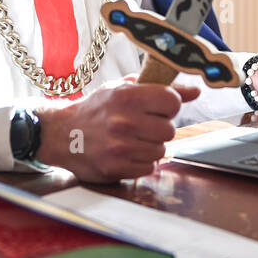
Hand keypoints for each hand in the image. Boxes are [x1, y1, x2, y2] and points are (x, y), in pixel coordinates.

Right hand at [34, 76, 201, 182]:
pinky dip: (140, 162)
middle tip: (141, 126)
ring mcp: (120, 147)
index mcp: (127, 96)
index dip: (169, 106)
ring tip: (131, 140)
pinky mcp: (116, 168)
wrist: (61, 134)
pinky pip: (148, 167)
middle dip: (159, 128)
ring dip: (150, 146)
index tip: (158, 108)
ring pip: (161, 150)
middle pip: (169, 129)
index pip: (172, 101)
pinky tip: (125, 153)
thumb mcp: (123, 89)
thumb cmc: (96, 110)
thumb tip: (195, 91)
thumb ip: (160, 89)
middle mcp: (124, 121)